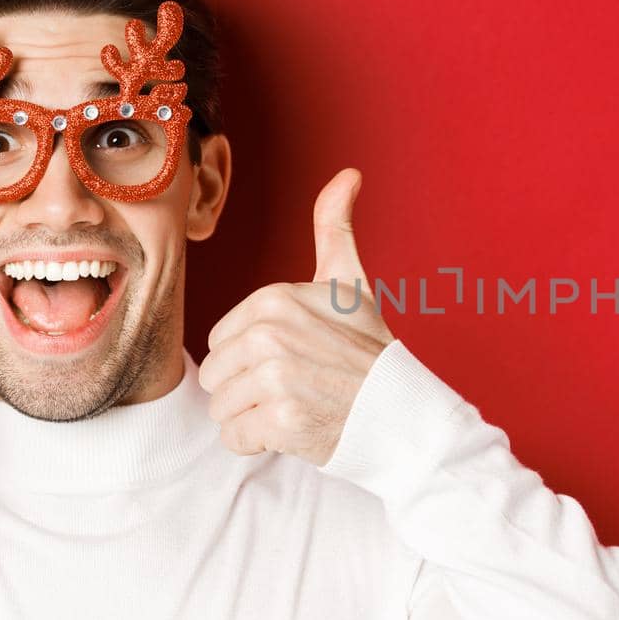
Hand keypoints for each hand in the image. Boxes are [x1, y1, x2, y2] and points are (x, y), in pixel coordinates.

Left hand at [198, 168, 393, 464]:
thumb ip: (335, 227)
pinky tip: (294, 431)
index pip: (222, 342)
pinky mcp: (281, 422)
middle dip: (248, 390)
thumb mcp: (349, 284)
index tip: (298, 359)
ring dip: (252, 419)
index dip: (253, 358)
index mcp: (274, 299)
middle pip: (215, 376)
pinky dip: (260, 445)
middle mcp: (270, 334)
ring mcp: (275, 379)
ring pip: (221, 409)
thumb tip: (349, 174)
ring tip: (296, 408)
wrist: (403, 411)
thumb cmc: (370, 351)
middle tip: (297, 388)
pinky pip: (235, 439)